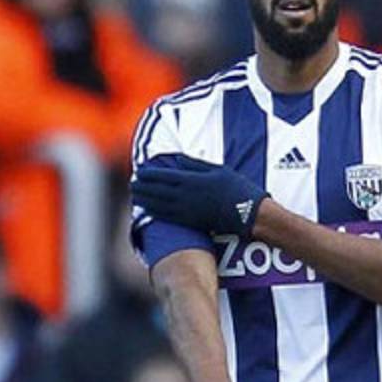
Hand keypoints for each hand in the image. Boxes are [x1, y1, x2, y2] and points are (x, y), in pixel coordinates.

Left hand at [132, 156, 267, 237]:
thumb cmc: (236, 188)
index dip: (148, 174)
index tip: (139, 171)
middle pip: (157, 190)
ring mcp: (187, 210)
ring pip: (159, 204)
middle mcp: (186, 195)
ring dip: (144, 199)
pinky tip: (148, 209)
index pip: (163, 176)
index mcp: (192, 179)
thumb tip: (178, 160)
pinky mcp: (190, 221)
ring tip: (136, 195)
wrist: (248, 213)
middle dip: (142, 186)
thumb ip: (196, 164)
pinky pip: (167, 216)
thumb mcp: (218, 169)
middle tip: (133, 183)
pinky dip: (154, 211)